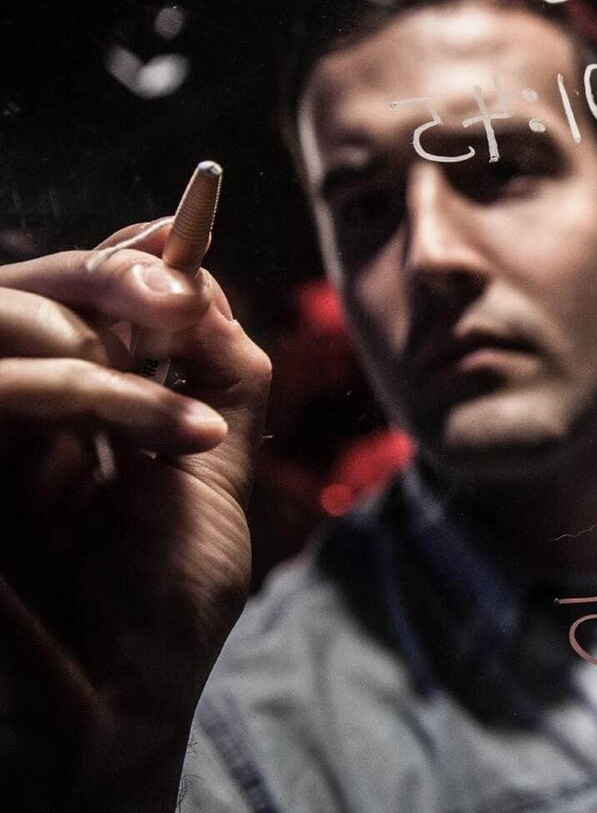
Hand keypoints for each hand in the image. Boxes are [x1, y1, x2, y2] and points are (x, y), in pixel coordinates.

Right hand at [0, 221, 270, 809]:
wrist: (104, 735)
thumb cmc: (152, 626)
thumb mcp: (208, 491)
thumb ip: (214, 390)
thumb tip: (216, 289)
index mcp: (62, 414)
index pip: (73, 297)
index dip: (125, 253)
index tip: (186, 220)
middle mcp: (8, 421)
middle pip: (21, 291)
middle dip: (106, 270)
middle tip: (179, 284)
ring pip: (2, 327)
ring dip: (98, 337)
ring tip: (179, 378)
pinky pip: (2, 397)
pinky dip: (84, 392)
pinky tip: (166, 428)